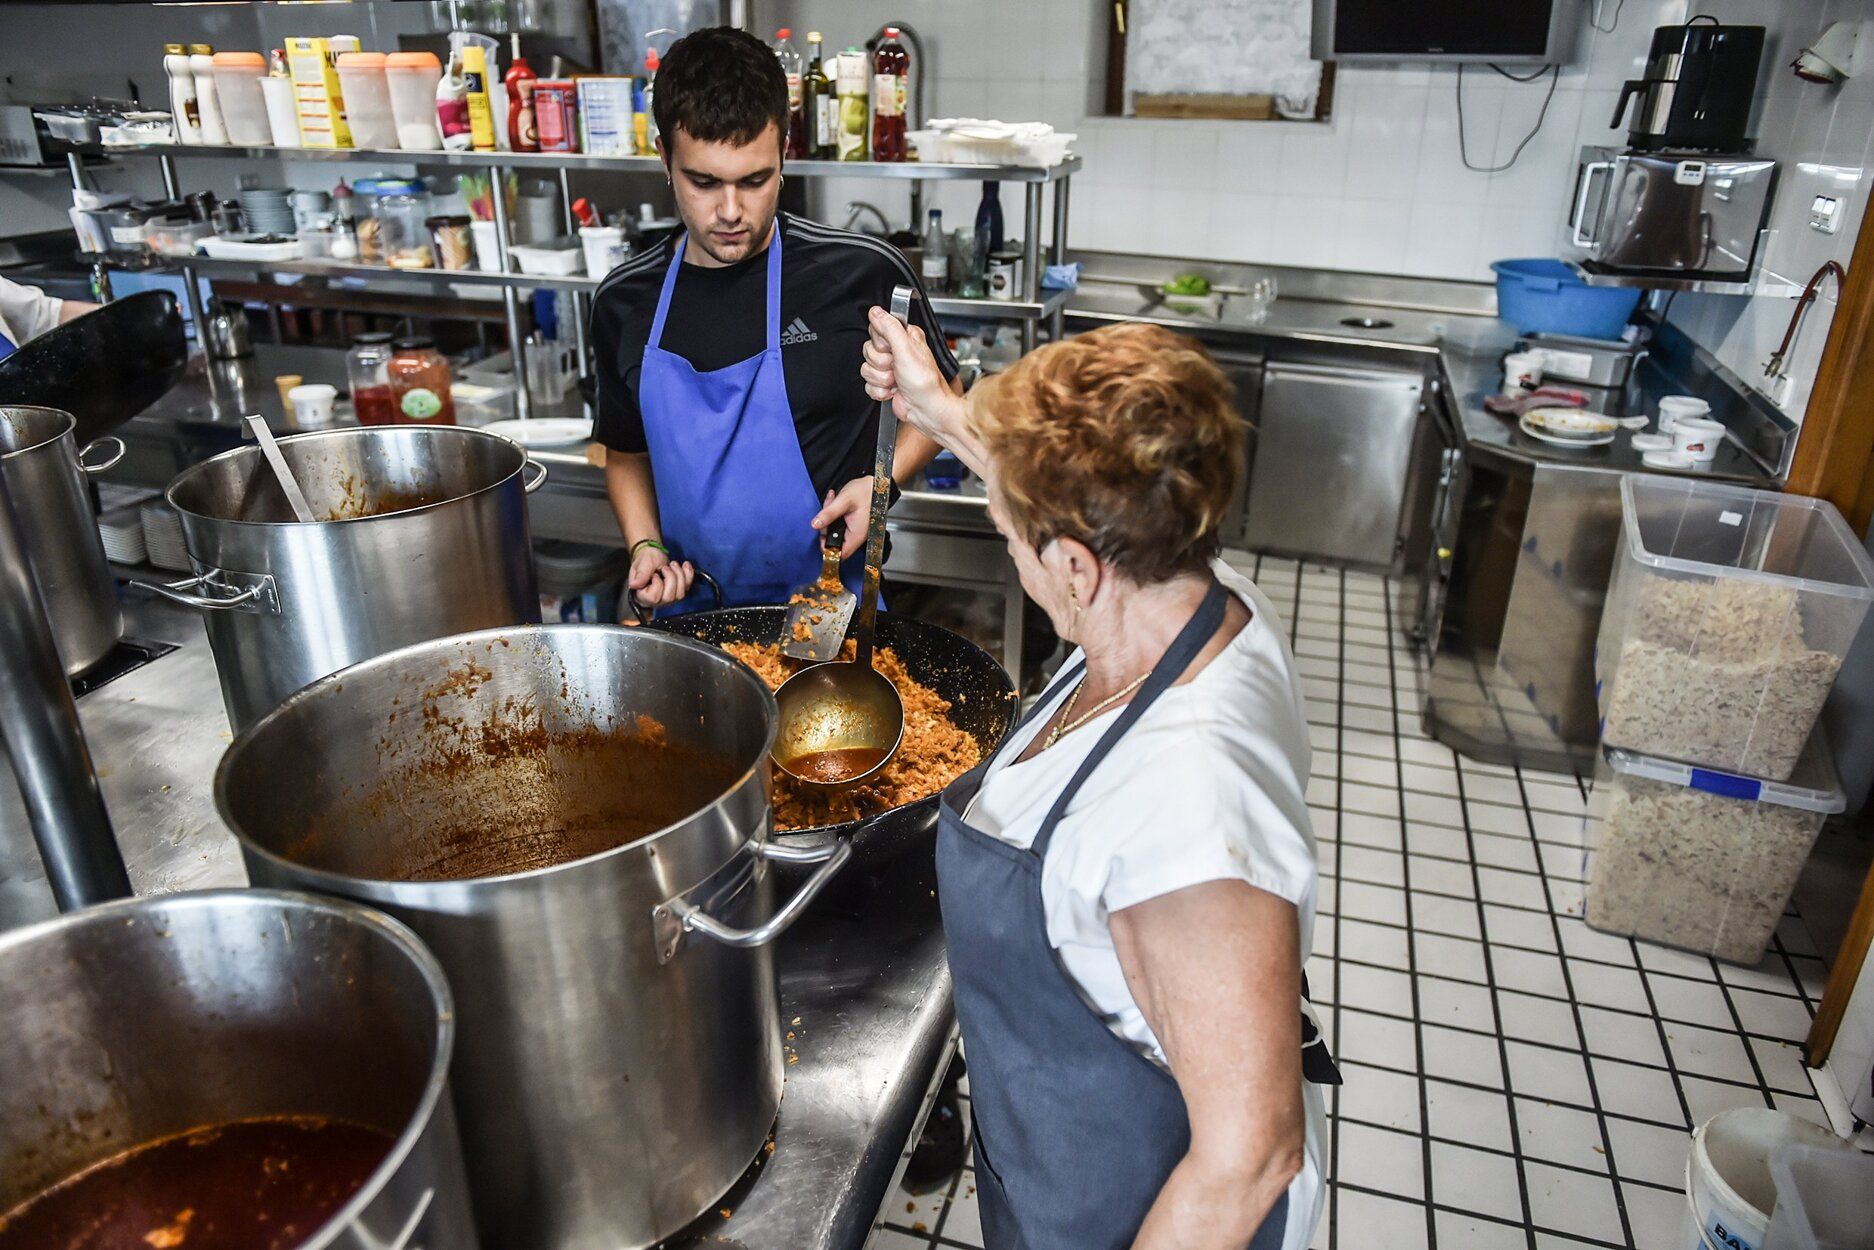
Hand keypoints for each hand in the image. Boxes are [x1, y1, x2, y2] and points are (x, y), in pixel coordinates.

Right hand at [623, 544, 693, 620]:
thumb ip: (640, 574)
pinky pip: (688, 587)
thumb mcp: (641, 564)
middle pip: (669, 597)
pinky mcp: (678, 592)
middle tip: (665, 567)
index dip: (657, 583)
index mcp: (643, 595)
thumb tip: (634, 584)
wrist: (653, 556)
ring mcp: (668, 598)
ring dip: (680, 576)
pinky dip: (688, 574)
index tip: (655, 574)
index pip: (653, 598)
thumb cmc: (646, 561)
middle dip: (671, 578)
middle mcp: (656, 600)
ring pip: (680, 594)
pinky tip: (685, 565)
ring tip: (673, 565)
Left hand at [811, 483, 871, 558]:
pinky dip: (833, 514)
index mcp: (856, 535)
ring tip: (832, 501)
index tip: (821, 534)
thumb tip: (815, 524)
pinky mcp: (851, 524)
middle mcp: (855, 536)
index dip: (827, 549)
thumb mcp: (844, 500)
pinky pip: (837, 524)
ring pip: (833, 532)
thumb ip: (829, 513)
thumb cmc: (867, 492)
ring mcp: (853, 530)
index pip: (839, 554)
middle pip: (833, 542)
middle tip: (826, 510)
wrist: (876, 484)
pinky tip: (834, 502)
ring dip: (828, 517)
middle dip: (826, 526)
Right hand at [864, 306, 964, 443]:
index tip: (892, 350)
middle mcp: (897, 350)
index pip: (876, 329)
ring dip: (881, 379)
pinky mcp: (885, 383)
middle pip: (869, 350)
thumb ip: (889, 328)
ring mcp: (890, 368)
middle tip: (896, 368)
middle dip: (881, 364)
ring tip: (897, 381)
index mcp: (905, 336)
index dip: (881, 343)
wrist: (927, 409)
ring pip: (867, 368)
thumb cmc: (925, 382)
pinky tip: (893, 390)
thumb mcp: (906, 349)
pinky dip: (879, 390)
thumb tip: (876, 312)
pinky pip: (868, 384)